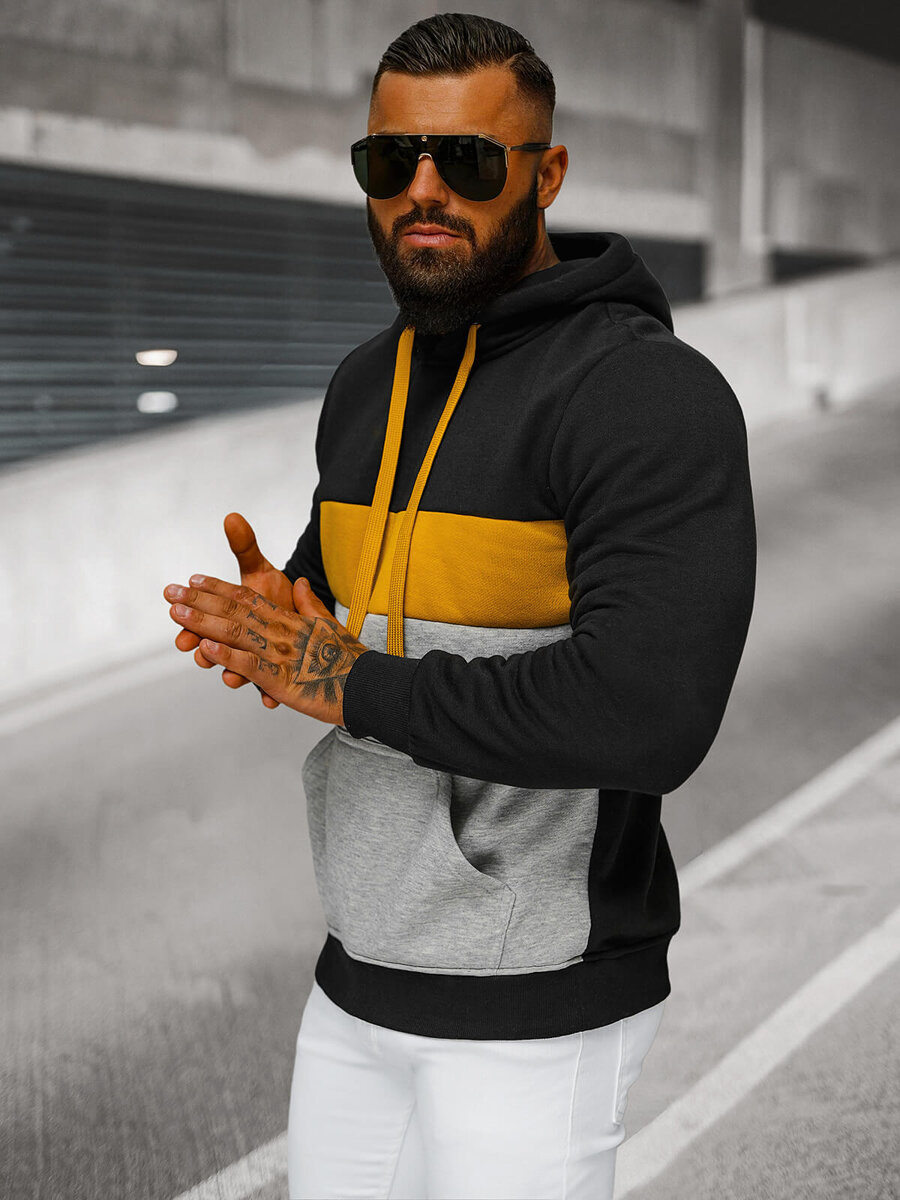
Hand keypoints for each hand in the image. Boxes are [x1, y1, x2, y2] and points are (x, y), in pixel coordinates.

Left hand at [164, 574, 369, 725]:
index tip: (193, 579)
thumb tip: (300, 583)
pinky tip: (205, 647)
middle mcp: (280, 631)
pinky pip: (249, 665)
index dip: (218, 587)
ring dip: (203, 622)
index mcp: (289, 618)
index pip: (247, 597)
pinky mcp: (281, 679)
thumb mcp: (329, 625)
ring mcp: (279, 654)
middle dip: (199, 601)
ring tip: (177, 614)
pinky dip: (227, 655)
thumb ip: (310, 604)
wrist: (368, 684)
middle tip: (170, 592)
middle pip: (234, 610)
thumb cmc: (348, 658)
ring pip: (235, 633)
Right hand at [174, 512, 294, 707]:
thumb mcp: (260, 570)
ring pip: (237, 673)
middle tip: (187, 643)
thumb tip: (232, 516)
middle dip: (199, 645)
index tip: (174, 608)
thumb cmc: (275, 594)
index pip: (202, 616)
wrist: (305, 618)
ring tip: (227, 677)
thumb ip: (244, 547)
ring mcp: (253, 660)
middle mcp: (236, 642)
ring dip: (230, 674)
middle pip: (212, 646)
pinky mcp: (273, 677)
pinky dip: (268, 696)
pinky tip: (270, 700)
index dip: (188, 615)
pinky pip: (268, 690)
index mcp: (227, 618)